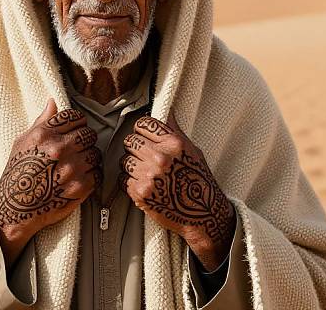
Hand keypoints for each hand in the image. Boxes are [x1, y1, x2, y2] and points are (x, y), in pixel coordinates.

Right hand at [0, 98, 100, 266]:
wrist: (15, 208)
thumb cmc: (17, 171)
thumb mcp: (22, 141)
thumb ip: (41, 120)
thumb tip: (53, 101)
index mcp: (44, 134)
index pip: (75, 117)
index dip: (77, 123)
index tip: (74, 130)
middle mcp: (59, 149)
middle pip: (89, 134)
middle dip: (85, 140)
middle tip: (77, 149)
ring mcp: (71, 168)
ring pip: (96, 153)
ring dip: (90, 157)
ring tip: (78, 164)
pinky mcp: (80, 187)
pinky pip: (98, 173)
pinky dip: (92, 175)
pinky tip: (80, 177)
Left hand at [119, 115, 234, 270]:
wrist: (202, 213)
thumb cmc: (198, 180)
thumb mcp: (192, 149)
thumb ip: (174, 131)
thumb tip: (165, 111)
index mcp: (173, 143)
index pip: (142, 124)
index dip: (141, 130)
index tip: (144, 136)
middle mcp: (160, 158)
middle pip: (130, 140)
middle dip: (134, 147)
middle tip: (143, 156)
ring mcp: (149, 176)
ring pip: (124, 160)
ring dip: (130, 165)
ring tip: (144, 172)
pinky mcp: (140, 193)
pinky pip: (122, 179)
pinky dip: (129, 182)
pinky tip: (143, 184)